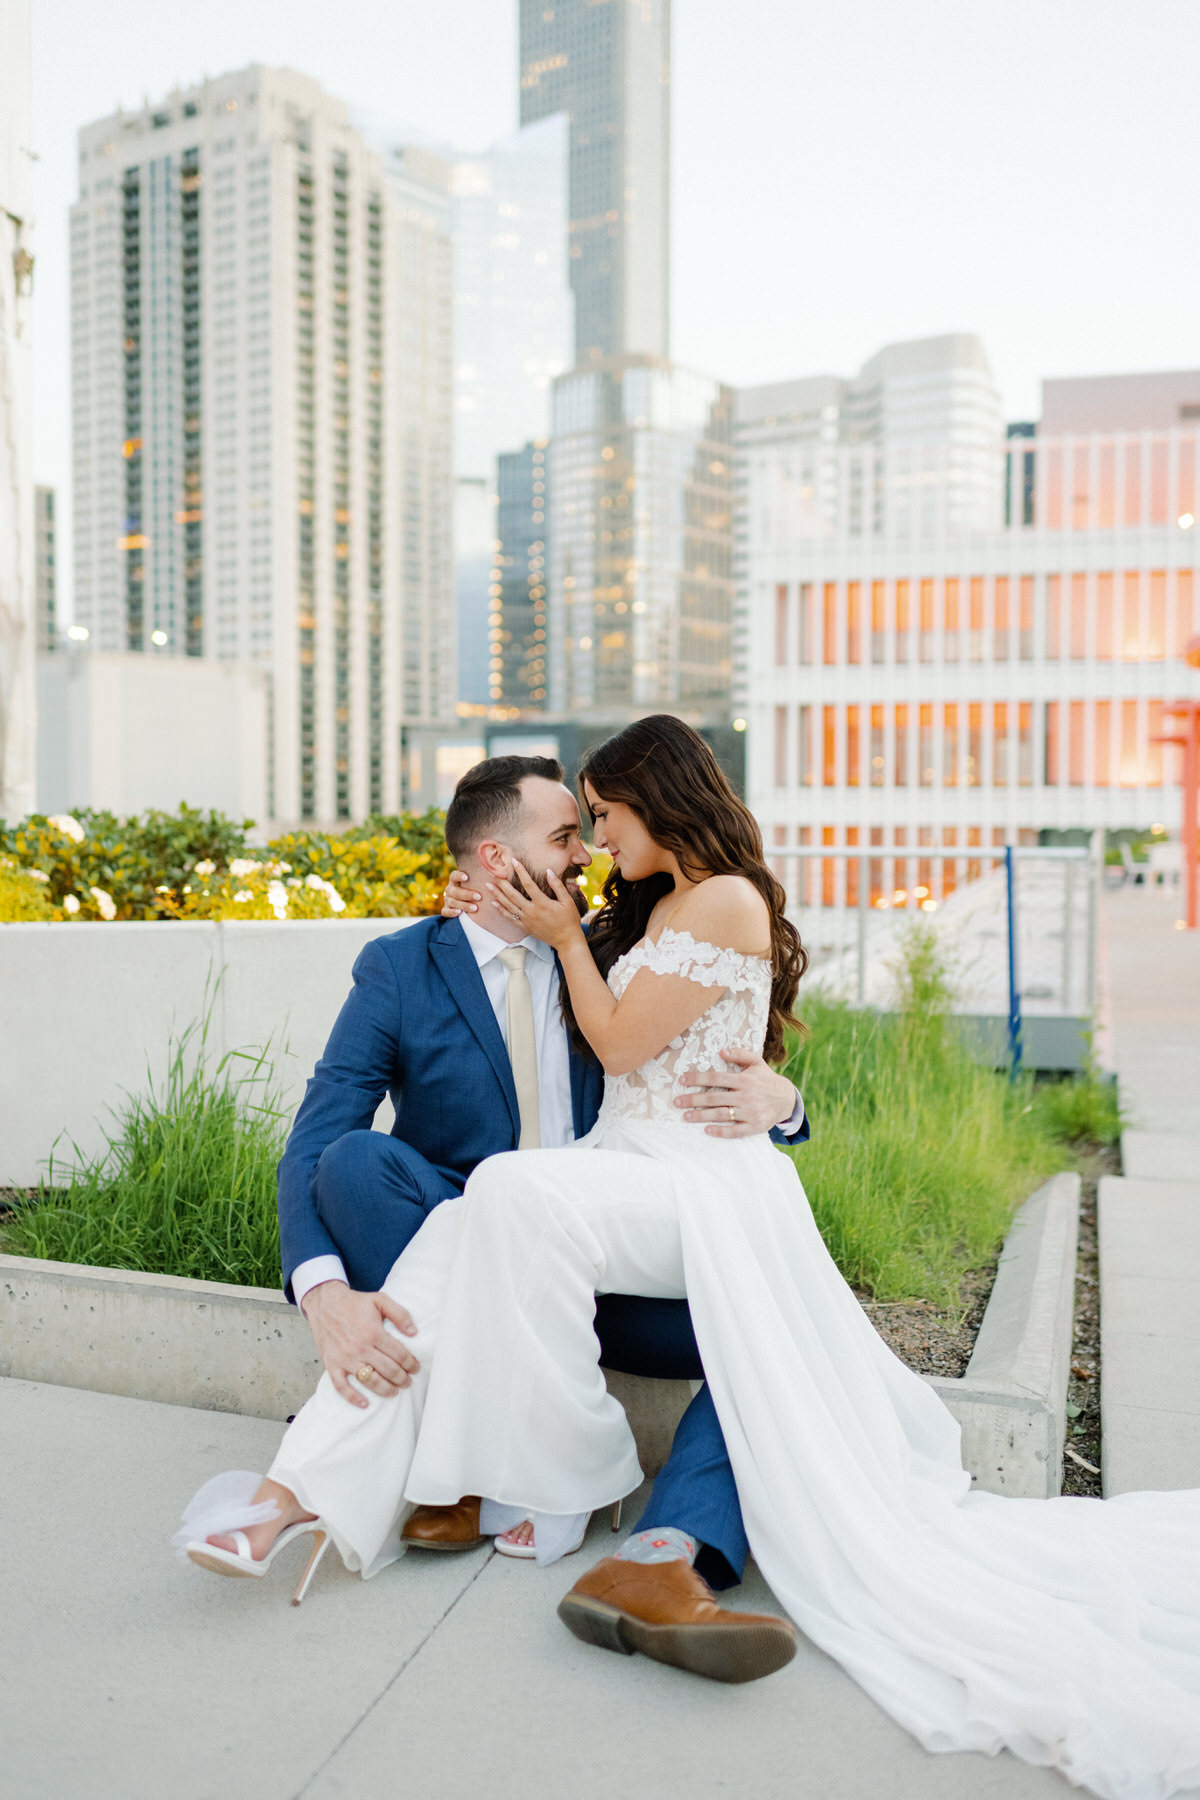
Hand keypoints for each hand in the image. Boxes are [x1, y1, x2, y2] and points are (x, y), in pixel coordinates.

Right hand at [300, 1281, 420, 1408]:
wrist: (325, 1303)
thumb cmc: (353, 1303)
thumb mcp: (380, 1300)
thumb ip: (400, 1314)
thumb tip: (414, 1332)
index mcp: (373, 1332)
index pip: (399, 1354)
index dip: (411, 1363)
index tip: (416, 1368)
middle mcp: (360, 1347)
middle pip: (387, 1370)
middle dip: (402, 1378)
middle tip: (408, 1381)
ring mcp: (345, 1358)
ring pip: (369, 1380)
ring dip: (385, 1389)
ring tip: (395, 1392)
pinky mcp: (332, 1364)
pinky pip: (341, 1386)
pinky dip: (353, 1398)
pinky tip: (365, 1404)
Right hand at [441, 868, 480, 916]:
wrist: (468, 902)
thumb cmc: (475, 888)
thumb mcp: (477, 882)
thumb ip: (483, 876)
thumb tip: (497, 870)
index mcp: (455, 880)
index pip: (454, 876)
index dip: (459, 876)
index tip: (466, 877)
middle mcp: (450, 889)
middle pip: (455, 891)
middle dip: (467, 894)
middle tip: (479, 897)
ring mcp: (447, 900)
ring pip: (452, 902)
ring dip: (464, 905)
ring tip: (475, 908)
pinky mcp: (446, 910)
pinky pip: (446, 911)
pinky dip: (452, 912)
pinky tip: (459, 912)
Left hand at [490, 860, 584, 951]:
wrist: (567, 940)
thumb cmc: (569, 920)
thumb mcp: (568, 901)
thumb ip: (557, 886)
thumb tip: (548, 871)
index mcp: (543, 903)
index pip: (528, 883)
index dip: (521, 871)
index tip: (514, 861)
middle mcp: (532, 911)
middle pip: (513, 895)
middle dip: (502, 883)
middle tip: (493, 873)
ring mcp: (527, 920)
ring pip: (508, 905)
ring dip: (497, 895)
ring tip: (488, 885)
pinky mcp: (525, 927)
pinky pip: (510, 918)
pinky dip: (501, 910)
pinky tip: (494, 903)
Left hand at [674, 1048, 799, 1138]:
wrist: (787, 1099)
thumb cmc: (766, 1079)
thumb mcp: (756, 1062)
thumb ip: (740, 1054)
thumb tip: (721, 1051)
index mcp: (745, 1079)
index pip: (716, 1078)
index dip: (698, 1078)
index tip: (682, 1080)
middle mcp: (747, 1096)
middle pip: (714, 1098)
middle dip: (693, 1099)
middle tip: (677, 1102)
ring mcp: (751, 1112)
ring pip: (721, 1115)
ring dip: (701, 1116)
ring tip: (686, 1117)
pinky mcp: (755, 1126)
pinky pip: (736, 1131)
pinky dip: (721, 1132)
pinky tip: (707, 1130)